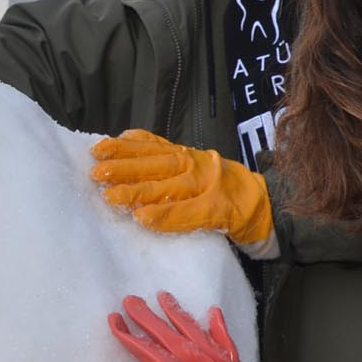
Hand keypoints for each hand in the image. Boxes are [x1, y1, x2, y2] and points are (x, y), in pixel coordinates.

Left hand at [89, 130, 273, 247]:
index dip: (124, 147)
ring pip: (168, 187)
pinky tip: (144, 218)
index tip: (98, 148)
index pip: (152, 147)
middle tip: (97, 173)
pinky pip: (188, 213)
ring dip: (138, 192)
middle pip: (156, 165)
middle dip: (125, 168)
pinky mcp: (218, 210)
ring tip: (112, 197)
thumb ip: (163, 157)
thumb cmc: (221, 187)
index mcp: (186, 155)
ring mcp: (208, 186)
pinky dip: (165, 216)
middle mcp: (196, 165)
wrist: (264, 205)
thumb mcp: (192, 165)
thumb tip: (125, 143)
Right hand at [106, 292, 245, 361]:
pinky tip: (212, 314)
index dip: (133, 339)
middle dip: (151, 321)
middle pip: (177, 342)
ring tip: (163, 297)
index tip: (113, 321)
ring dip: (181, 318)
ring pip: (202, 339)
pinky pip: (229, 350)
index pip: (156, 357)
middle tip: (130, 300)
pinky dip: (220, 331)